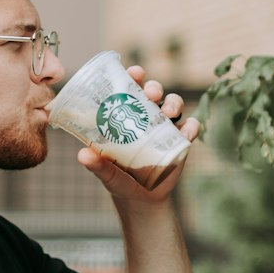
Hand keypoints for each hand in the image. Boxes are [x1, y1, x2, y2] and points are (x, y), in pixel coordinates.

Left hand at [76, 65, 201, 205]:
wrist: (141, 199)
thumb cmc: (118, 178)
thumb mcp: (106, 171)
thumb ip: (97, 165)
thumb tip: (82, 155)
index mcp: (127, 114)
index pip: (130, 88)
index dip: (134, 76)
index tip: (134, 73)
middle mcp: (147, 116)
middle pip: (154, 92)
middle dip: (154, 87)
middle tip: (151, 94)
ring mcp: (166, 127)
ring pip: (174, 105)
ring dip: (174, 103)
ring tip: (168, 113)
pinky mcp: (181, 141)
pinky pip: (190, 128)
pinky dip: (191, 127)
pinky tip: (186, 132)